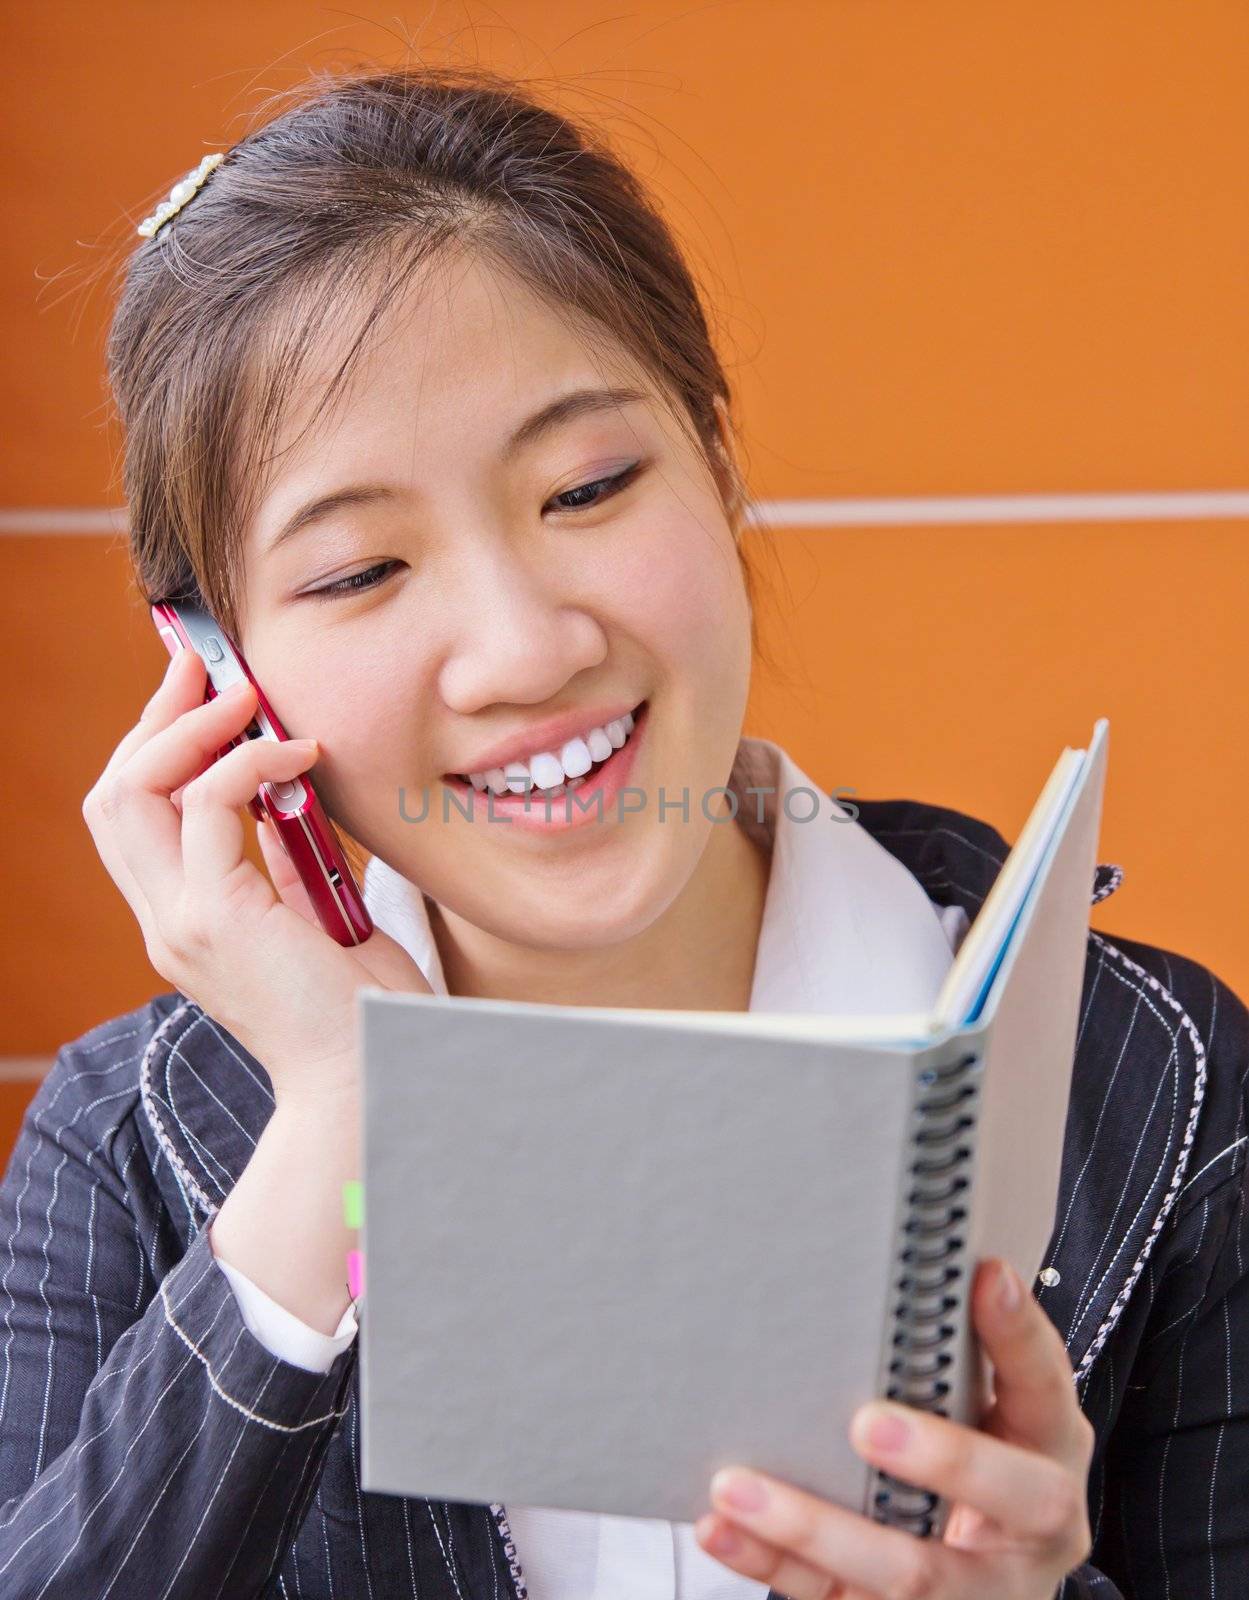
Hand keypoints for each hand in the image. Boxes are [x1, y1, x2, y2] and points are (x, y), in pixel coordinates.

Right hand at [82, 644, 431, 1104]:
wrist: (374, 1078)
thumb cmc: (362, 1009)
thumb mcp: (319, 923)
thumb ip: (286, 869)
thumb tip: (287, 804)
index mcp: (183, 923)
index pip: (132, 817)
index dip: (156, 746)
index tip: (202, 693)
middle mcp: (165, 922)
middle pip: (114, 795)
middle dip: (157, 719)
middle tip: (206, 667)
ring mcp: (180, 923)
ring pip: (133, 793)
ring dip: (189, 728)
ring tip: (247, 696)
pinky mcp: (216, 918)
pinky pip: (209, 805)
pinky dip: (250, 763)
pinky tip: (301, 754)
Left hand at [694, 1258, 1094, 1598]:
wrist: (985, 1577)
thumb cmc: (981, 1462)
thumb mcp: (998, 1411)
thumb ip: (974, 1352)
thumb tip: (954, 1262)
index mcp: (1051, 1453)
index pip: (1048, 1387)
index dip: (1020, 1334)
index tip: (984, 1275)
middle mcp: (1028, 1533)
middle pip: (1007, 1498)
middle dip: (942, 1456)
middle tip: (865, 1421)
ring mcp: (971, 1592)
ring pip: (905, 1575)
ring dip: (813, 1526)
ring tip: (737, 1485)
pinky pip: (834, 1598)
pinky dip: (770, 1562)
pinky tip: (720, 1527)